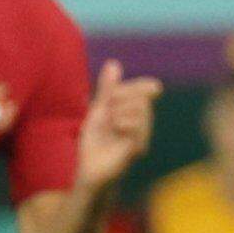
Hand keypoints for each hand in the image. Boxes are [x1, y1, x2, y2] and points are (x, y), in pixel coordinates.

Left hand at [74, 61, 161, 191]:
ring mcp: (141, 137)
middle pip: (141, 97)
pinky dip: (124, 122)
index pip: (144, 91)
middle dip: (121, 97)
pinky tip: (116, 128)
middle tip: (108, 112)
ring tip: (111, 123)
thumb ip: (107, 89)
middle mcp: (141, 125)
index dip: (139, 85)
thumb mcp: (98, 110)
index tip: (122, 91)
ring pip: (141, 109)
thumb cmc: (95, 143)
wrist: (89, 170)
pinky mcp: (137, 148)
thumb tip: (114, 63)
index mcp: (133, 115)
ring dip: (120, 110)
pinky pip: (138, 125)